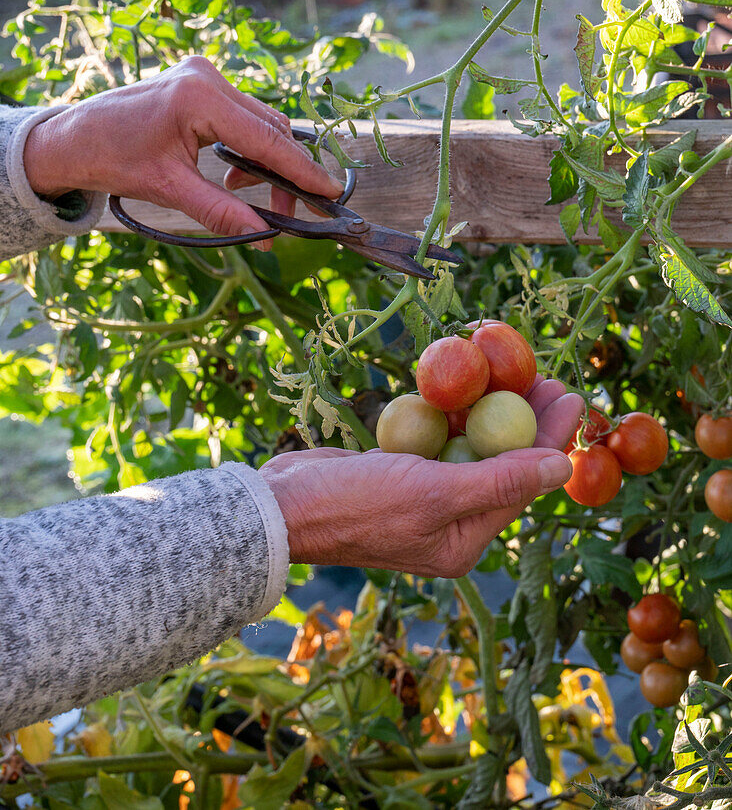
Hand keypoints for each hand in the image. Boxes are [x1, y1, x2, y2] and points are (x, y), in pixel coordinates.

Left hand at [23, 57, 341, 244]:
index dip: (301, 171)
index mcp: (199, 97)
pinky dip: (247, 146)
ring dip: (264, 160)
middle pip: (270, 127)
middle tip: (284, 214)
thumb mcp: (168, 190)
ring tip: (246, 195)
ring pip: (259, 121)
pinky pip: (242, 115)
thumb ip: (221, 211)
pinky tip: (231, 174)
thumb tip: (266, 236)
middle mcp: (206, 76)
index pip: (265, 139)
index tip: (332, 193)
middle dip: (282, 173)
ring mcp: (203, 74)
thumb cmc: (113, 160)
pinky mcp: (199, 81)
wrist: (73, 138)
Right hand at [260, 375, 581, 576]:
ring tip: (514, 371)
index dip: (551, 437)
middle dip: (525, 418)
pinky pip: (437, 439)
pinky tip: (464, 386)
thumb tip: (564, 468)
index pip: (522, 482)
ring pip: (470, 446)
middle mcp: (449, 521)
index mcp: (464, 540)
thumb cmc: (357, 506)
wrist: (281, 509)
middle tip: (546, 374)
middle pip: (502, 462)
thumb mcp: (435, 494)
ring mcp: (422, 497)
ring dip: (491, 410)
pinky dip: (452, 413)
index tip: (571, 394)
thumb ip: (501, 482)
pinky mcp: (399, 474)